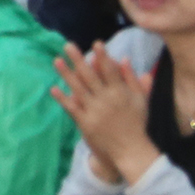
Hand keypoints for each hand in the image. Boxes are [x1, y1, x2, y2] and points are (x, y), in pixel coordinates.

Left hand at [52, 42, 157, 183]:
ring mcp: (95, 111)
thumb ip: (133, 79)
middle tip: (68, 45)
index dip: (103, 57)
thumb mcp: (141, 100)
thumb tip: (125, 59)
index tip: (96, 43)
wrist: (132, 151)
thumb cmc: (137, 124)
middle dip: (79, 60)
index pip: (110, 71)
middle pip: (90, 76)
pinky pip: (72, 108)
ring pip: (78, 89)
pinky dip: (63, 98)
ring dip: (66, 74)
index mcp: (121, 93)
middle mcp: (107, 100)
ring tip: (56, 60)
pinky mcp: (86, 123)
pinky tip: (53, 88)